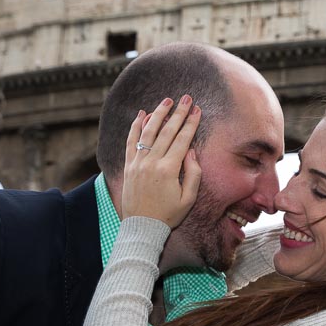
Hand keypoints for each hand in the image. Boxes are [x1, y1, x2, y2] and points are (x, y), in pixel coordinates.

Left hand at [122, 96, 202, 227]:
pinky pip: (131, 141)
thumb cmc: (168, 215)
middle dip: (178, 113)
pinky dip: (136, 126)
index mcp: (169, 170)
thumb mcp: (188, 198)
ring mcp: (138, 163)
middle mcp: (152, 162)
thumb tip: (191, 151)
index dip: (191, 123)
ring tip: (166, 101)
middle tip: (186, 98)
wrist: (142, 227)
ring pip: (148, 132)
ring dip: (158, 114)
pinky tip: (141, 114)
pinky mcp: (128, 166)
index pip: (182, 139)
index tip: (197, 109)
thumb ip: (193, 173)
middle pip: (167, 131)